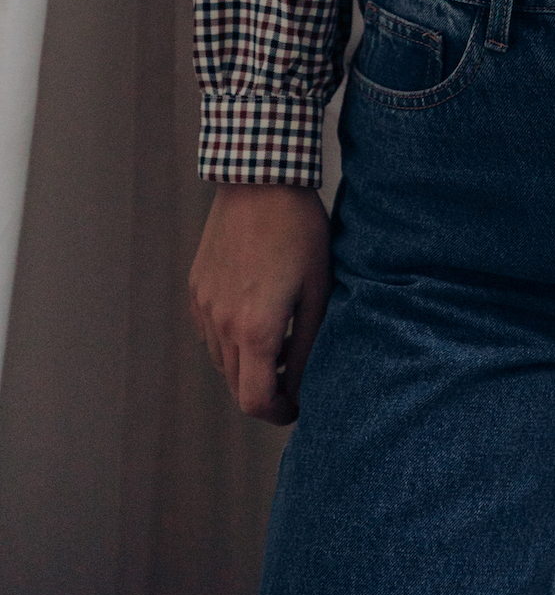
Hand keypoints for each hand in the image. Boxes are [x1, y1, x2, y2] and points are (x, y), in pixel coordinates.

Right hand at [189, 182, 331, 423]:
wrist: (260, 180)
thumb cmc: (299, 231)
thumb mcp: (318, 289)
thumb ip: (308, 344)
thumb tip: (301, 384)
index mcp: (254, 329)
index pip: (255, 402)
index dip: (278, 413)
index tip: (298, 405)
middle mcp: (221, 324)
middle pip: (236, 387)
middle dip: (265, 391)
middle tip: (294, 375)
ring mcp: (203, 306)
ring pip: (221, 362)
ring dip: (247, 366)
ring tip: (280, 342)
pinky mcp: (196, 289)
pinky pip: (210, 333)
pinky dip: (230, 340)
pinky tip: (256, 314)